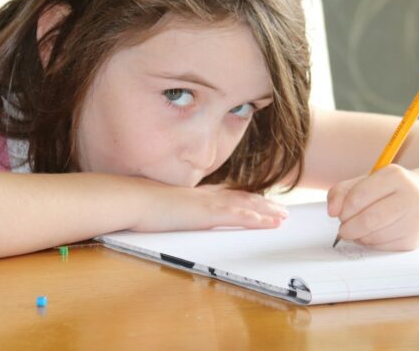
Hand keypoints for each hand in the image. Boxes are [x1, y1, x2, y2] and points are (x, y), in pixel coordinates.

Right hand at [131, 181, 288, 232]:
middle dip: (262, 205)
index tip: (259, 202)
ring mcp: (209, 203)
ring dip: (266, 212)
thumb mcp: (162, 206)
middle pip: (242, 198)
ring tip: (283, 217)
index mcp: (196, 195)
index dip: (245, 199)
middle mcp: (207, 196)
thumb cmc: (142, 205)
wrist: (136, 199)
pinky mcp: (209, 213)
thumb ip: (173, 209)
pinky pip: (239, 216)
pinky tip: (270, 222)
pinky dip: (257, 219)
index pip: (227, 196)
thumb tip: (173, 214)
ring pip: (246, 206)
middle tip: (281, 211)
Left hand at [327, 164, 418, 250]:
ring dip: (359, 237)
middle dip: (349, 227)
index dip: (344, 209)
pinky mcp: (416, 238)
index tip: (338, 215)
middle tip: (343, 229)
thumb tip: (332, 211)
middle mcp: (410, 195)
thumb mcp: (368, 181)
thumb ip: (343, 191)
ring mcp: (416, 218)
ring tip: (358, 232)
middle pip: (369, 219)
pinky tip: (373, 235)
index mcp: (394, 176)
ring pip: (376, 235)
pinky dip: (372, 243)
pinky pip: (385, 246)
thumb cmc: (392, 191)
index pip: (359, 196)